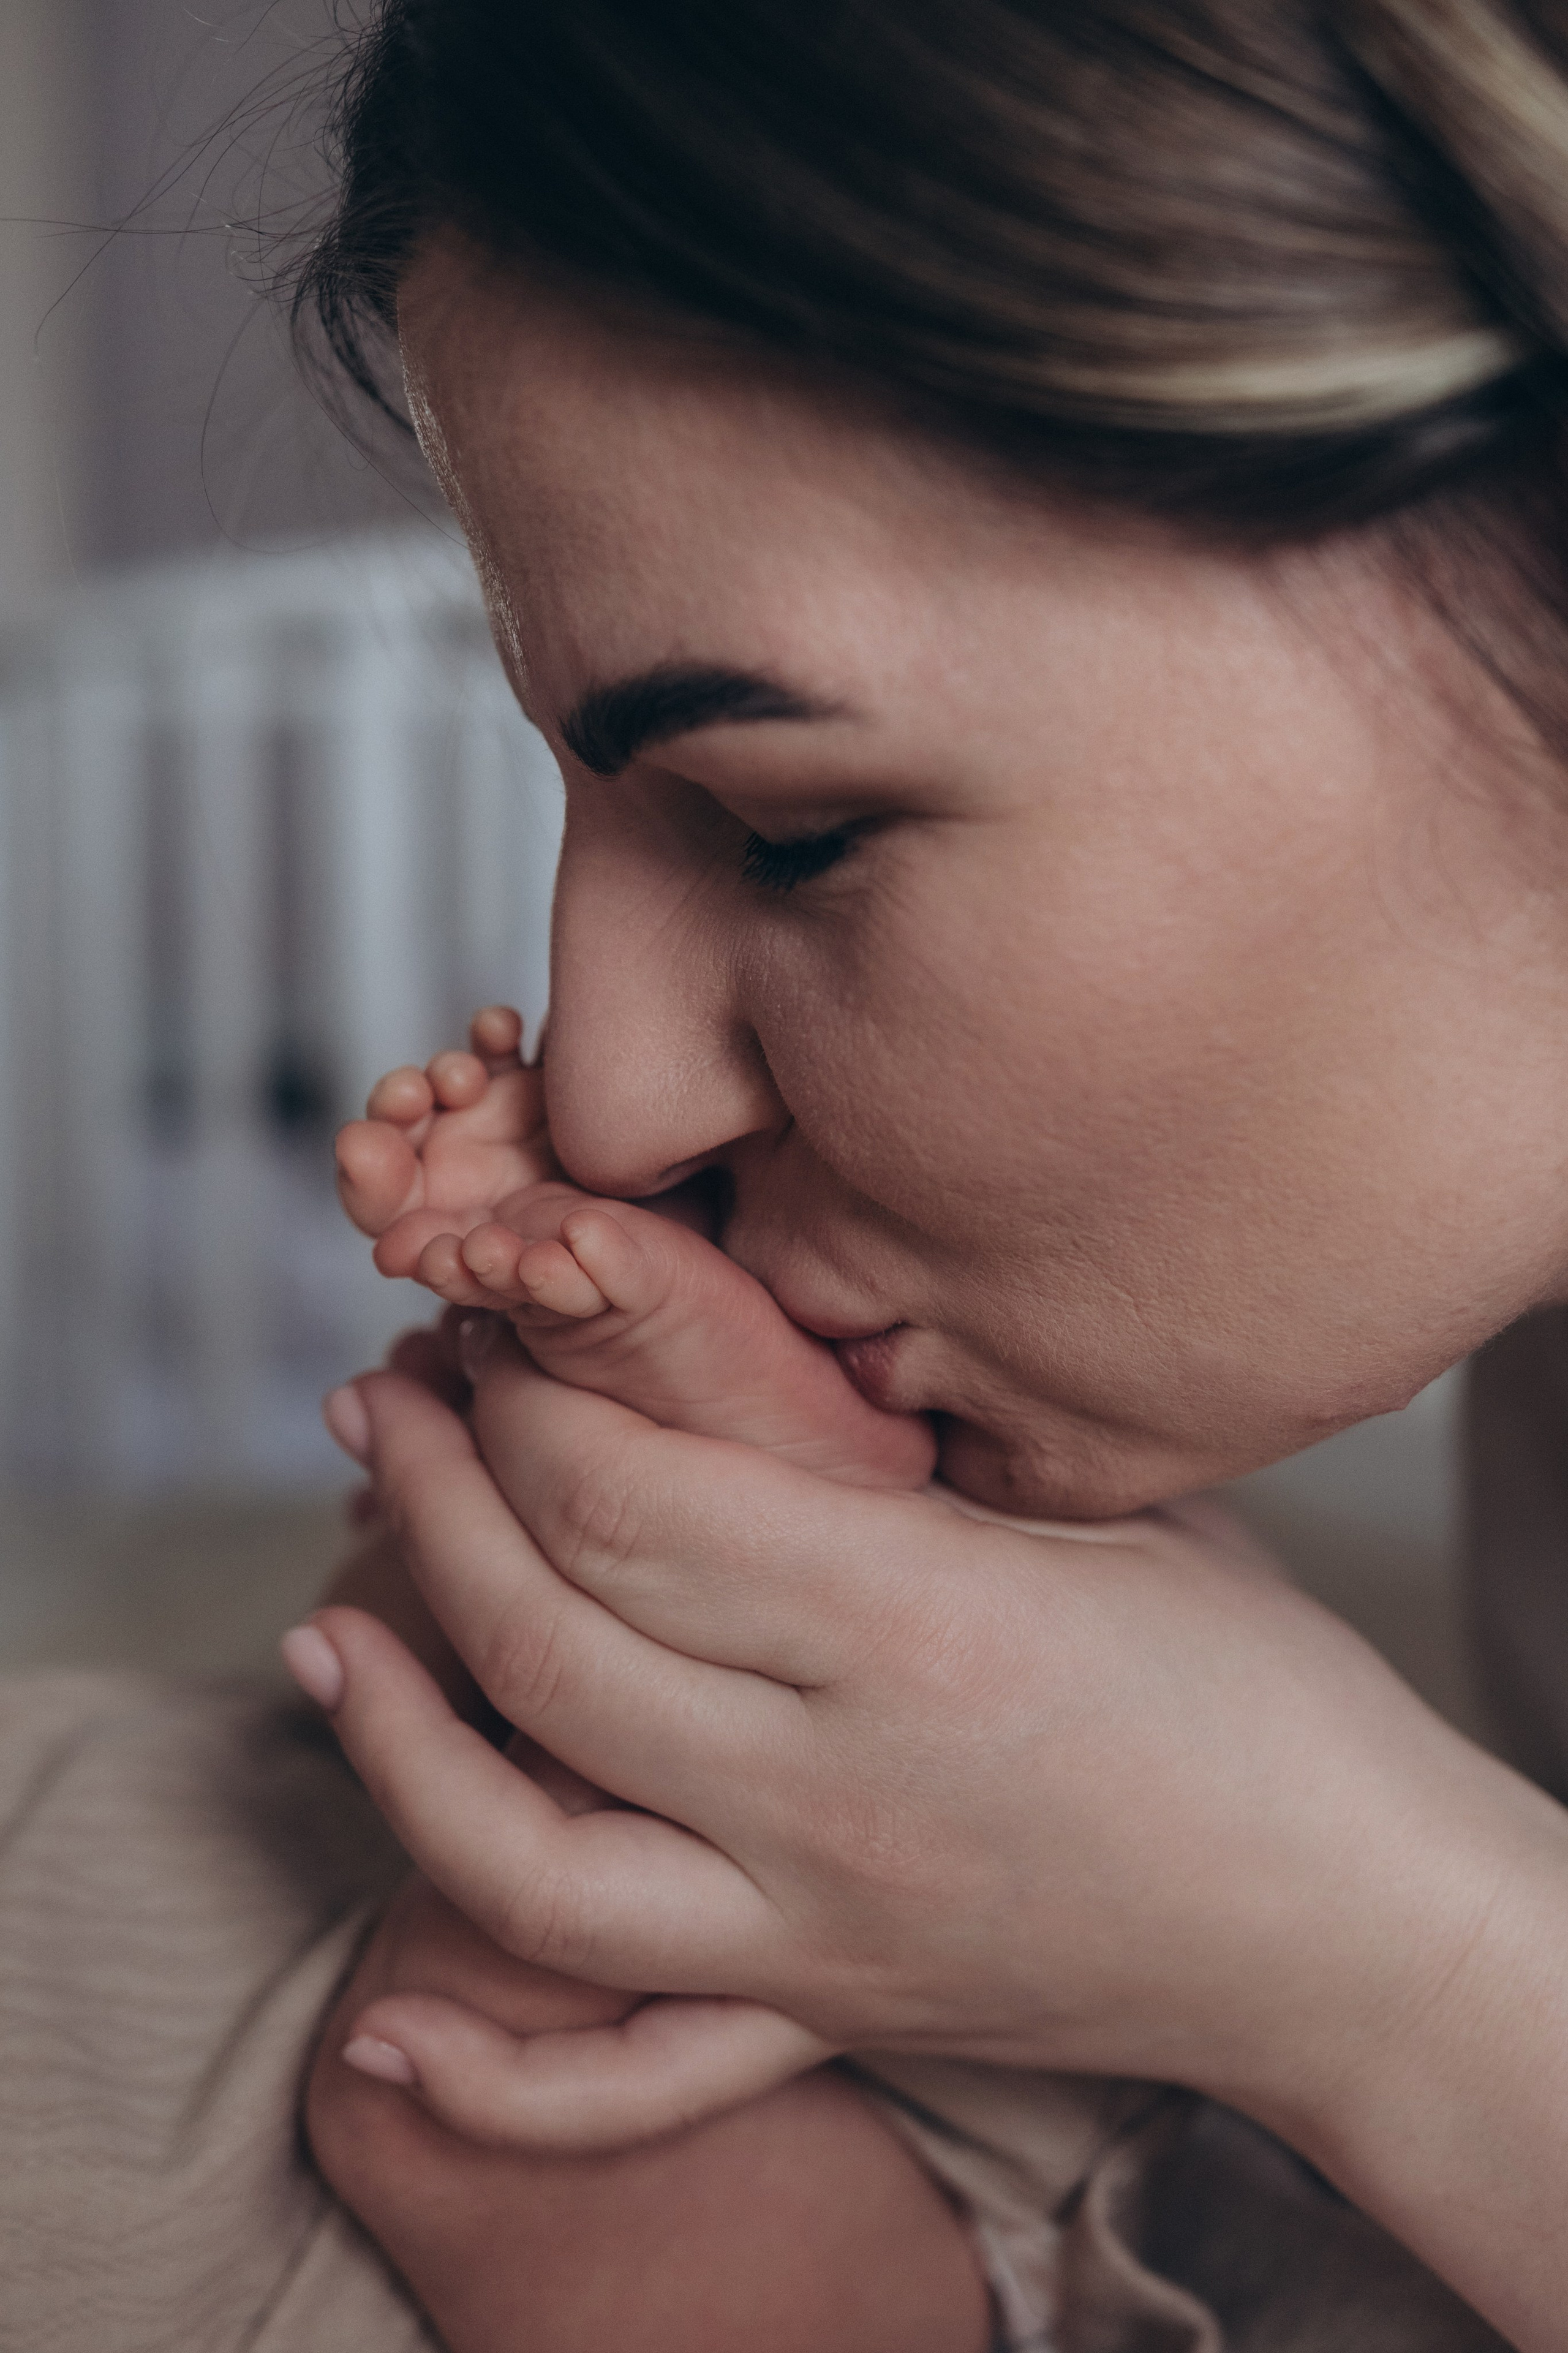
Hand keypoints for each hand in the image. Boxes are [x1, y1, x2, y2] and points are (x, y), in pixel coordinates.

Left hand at [292, 1330, 1524, 2138]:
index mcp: (919, 1625)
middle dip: (432, 1497)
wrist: (1345, 1921)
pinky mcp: (821, 2020)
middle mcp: (838, 1788)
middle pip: (549, 1638)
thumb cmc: (1253, 1687)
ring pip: (523, 1859)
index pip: (629, 1500)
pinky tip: (379, 2041)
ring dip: (391, 1738)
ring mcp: (814, 1930)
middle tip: (385, 1404)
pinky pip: (621, 2084)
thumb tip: (712, 1357)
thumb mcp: (1099, 1516)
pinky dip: (489, 2081)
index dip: (521, 1402)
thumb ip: (905, 1460)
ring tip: (329, 1628)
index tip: (490, 1333)